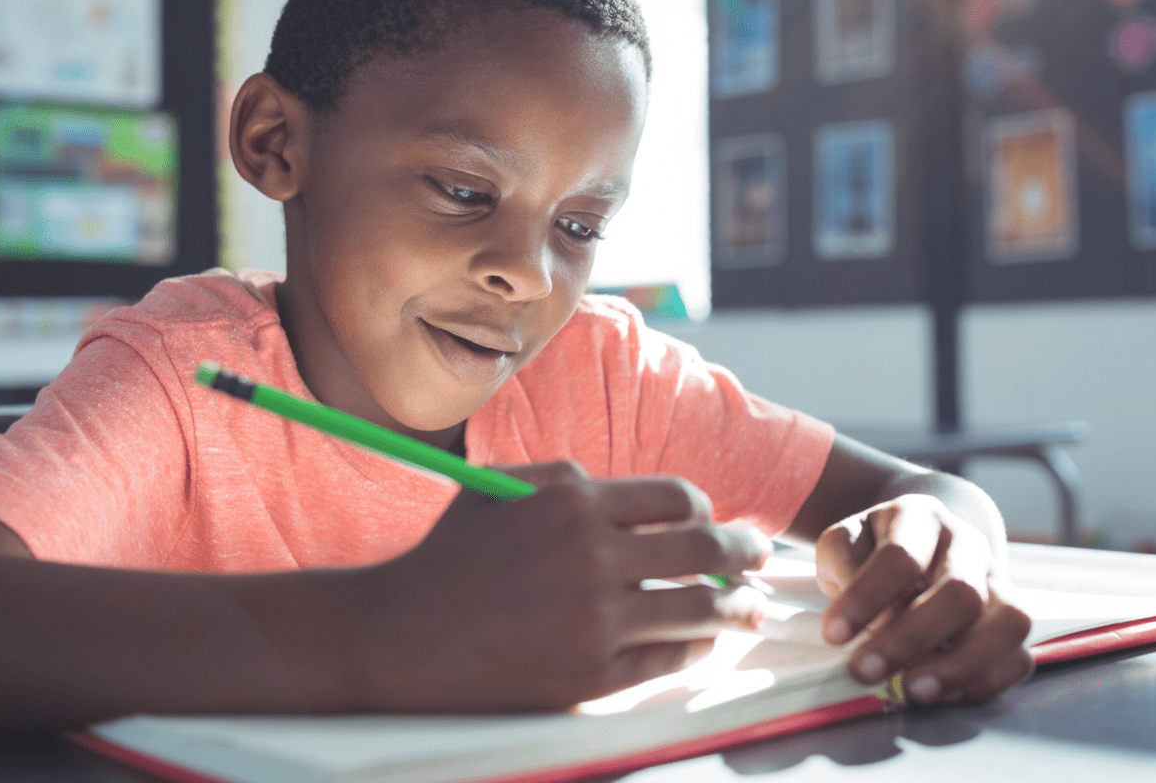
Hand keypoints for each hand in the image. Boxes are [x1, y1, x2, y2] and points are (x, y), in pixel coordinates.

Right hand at [353, 461, 770, 711]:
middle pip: (705, 551)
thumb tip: (639, 497)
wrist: (397, 638)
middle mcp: (592, 557)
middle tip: (758, 562)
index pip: (678, 500)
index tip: (714, 524)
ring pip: (698, 610)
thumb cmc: (448, 560)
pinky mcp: (591, 677)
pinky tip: (705, 645)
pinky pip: (669, 661)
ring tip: (750, 611)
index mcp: (574, 503)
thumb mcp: (503, 490)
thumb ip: (569, 478)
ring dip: (736, 609)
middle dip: (744, 554)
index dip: (706, 512)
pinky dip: (698, 651)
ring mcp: (595, 621)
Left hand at [815, 494, 1030, 704]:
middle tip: (865, 671)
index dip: (866, 599)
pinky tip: (939, 694)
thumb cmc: (873, 550)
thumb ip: (843, 567)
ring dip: (958, 665)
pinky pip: (1018, 657)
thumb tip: (859, 619)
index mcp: (921, 517)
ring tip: (911, 690)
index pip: (901, 557)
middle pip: (960, 592)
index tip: (833, 635)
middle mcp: (969, 545)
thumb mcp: (845, 543)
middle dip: (910, 639)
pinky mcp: (1011, 621)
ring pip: (1008, 623)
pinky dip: (981, 683)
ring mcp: (999, 582)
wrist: (919, 540)